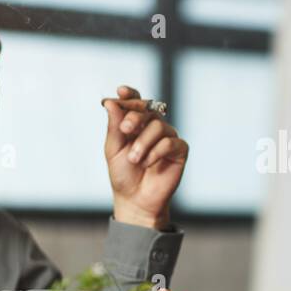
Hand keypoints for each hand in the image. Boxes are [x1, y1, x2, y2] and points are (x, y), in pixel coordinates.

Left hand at [103, 84, 187, 229]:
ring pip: (159, 125)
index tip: (121, 91)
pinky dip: (156, 152)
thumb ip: (114, 126)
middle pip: (148, 109)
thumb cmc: (123, 175)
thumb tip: (111, 102)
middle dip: (135, 117)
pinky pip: (170, 142)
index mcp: (135, 124)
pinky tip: (148, 164)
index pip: (135, 102)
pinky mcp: (179, 150)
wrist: (135, 199)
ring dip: (143, 142)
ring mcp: (167, 137)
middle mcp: (152, 127)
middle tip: (125, 130)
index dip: (130, 95)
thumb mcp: (113, 149)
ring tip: (135, 159)